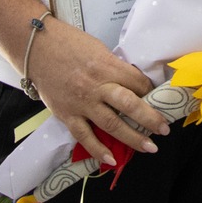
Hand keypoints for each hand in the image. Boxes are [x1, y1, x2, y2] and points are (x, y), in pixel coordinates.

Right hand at [23, 19, 169, 163]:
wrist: (36, 47)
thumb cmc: (68, 43)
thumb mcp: (98, 49)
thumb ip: (114, 68)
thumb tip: (132, 83)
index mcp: (107, 66)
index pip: (137, 83)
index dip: (151, 92)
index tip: (157, 99)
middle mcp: (97, 86)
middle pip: (130, 105)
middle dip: (151, 119)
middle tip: (165, 129)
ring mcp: (81, 103)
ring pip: (112, 124)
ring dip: (133, 138)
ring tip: (150, 147)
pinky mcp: (66, 114)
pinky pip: (85, 136)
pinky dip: (98, 150)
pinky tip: (111, 160)